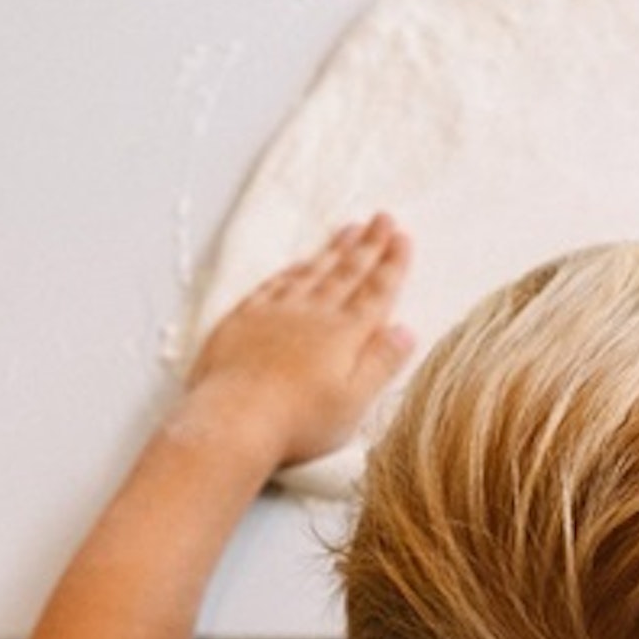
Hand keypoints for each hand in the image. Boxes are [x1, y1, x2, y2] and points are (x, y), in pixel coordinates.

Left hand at [187, 213, 414, 465]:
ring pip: (312, 272)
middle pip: (347, 273)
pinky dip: (291, 270)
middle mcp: (314, 314)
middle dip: (368, 244)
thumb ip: (382, 362)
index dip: (393, 264)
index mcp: (345, 333)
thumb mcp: (354, 400)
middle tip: (383, 218)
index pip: (377, 291)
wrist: (233, 420)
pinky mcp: (243, 319)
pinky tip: (299, 263)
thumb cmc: (299, 420)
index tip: (404, 237)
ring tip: (349, 229)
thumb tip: (406, 330)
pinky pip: (273, 284)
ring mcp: (276, 313)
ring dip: (333, 250)